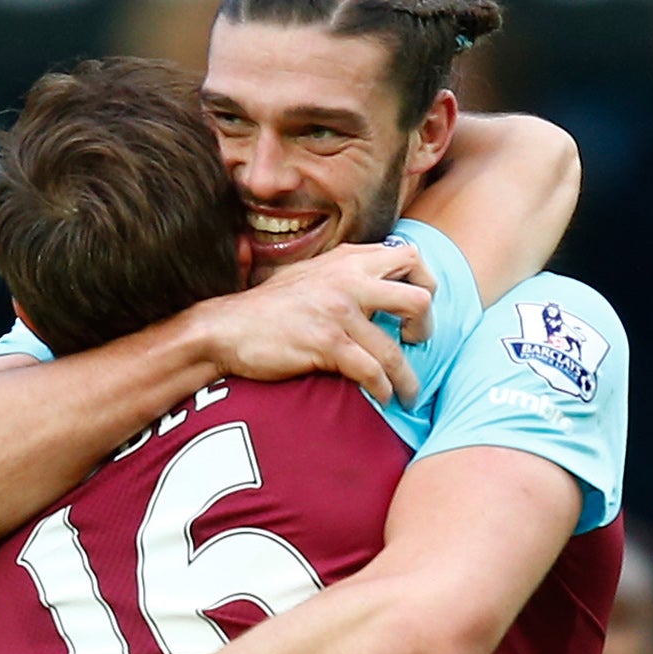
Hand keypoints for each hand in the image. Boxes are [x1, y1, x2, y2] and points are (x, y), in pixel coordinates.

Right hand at [202, 241, 433, 405]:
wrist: (227, 327)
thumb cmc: (269, 308)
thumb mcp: (311, 274)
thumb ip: (346, 274)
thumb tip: (379, 285)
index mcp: (348, 260)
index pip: (410, 257)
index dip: (424, 283)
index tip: (414, 310)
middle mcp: (349, 281)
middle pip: (419, 298)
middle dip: (426, 327)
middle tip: (415, 343)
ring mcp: (338, 312)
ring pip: (395, 349)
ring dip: (408, 378)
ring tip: (409, 393)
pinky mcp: (326, 343)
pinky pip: (371, 371)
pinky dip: (383, 389)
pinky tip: (382, 397)